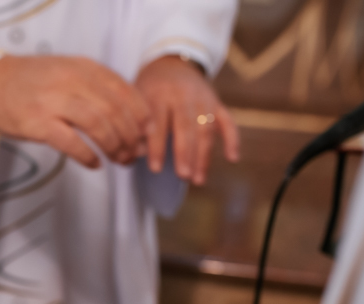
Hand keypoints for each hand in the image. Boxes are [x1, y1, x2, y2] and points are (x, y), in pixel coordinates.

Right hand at [0, 54, 151, 168]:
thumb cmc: (32, 82)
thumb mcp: (69, 71)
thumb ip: (96, 86)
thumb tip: (128, 115)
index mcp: (84, 68)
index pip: (124, 91)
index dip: (141, 115)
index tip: (146, 133)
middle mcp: (73, 82)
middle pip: (115, 111)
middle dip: (130, 137)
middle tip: (134, 154)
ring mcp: (55, 102)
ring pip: (98, 126)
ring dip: (114, 147)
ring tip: (119, 160)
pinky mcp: (39, 124)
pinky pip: (72, 143)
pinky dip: (88, 156)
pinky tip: (95, 164)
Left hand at [135, 55, 239, 184]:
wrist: (171, 63)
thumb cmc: (148, 90)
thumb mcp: (136, 100)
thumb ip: (135, 126)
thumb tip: (130, 157)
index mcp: (159, 93)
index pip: (159, 122)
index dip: (157, 146)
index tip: (155, 169)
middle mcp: (183, 93)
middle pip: (186, 125)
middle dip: (185, 152)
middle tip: (183, 176)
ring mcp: (203, 98)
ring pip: (206, 128)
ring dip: (204, 155)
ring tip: (198, 180)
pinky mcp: (217, 102)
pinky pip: (228, 121)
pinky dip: (232, 139)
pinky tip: (233, 158)